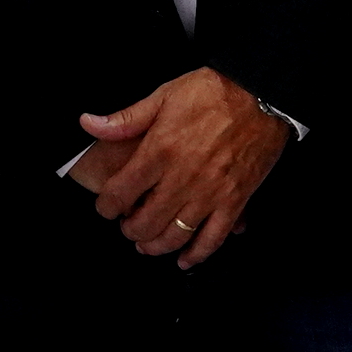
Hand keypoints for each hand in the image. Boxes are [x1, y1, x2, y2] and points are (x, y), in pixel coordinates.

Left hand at [78, 67, 286, 265]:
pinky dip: (196, 255)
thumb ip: (126, 119)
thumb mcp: (164, 96)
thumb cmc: (214, 92)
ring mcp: (210, 193)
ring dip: (155, 246)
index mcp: (160, 151)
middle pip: (144, 222)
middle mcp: (182, 178)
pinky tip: (184, 260)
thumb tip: (88, 123)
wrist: (262, 94)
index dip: (106, 206)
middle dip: (129, 229)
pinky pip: (213, 239)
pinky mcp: (234, 201)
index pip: (120, 193)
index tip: (106, 206)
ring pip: (174, 236)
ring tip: (147, 243)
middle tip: (127, 225)